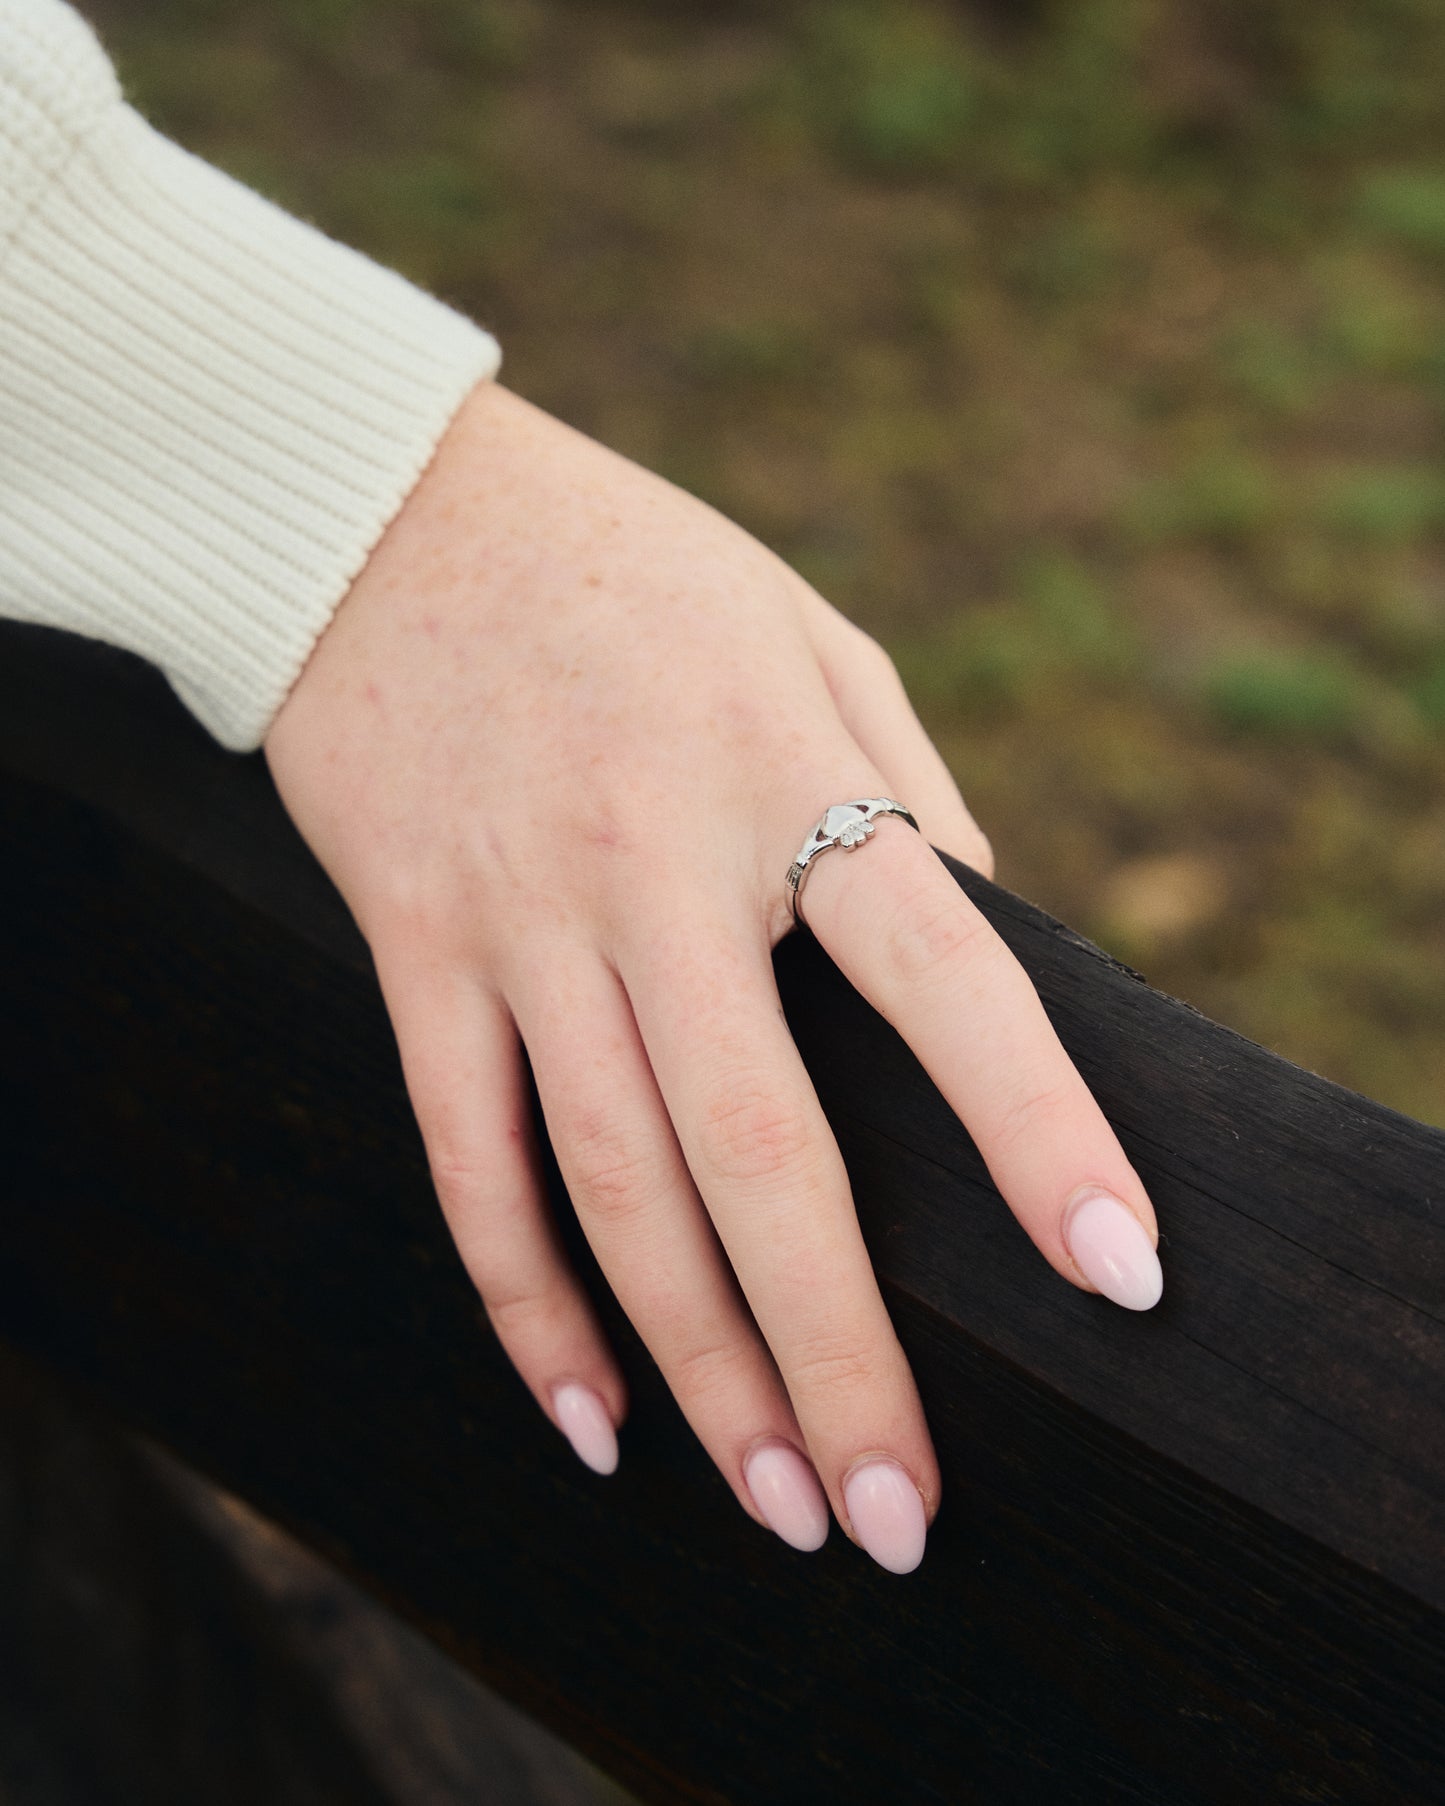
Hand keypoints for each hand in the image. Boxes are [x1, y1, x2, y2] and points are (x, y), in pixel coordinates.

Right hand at [264, 381, 1161, 1573]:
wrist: (374, 512)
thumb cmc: (627, 571)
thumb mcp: (804, 632)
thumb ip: (903, 787)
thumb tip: (997, 943)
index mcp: (781, 769)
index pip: (948, 974)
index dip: (1038, 1127)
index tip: (1117, 1273)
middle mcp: (652, 862)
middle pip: (762, 1147)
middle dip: (840, 1350)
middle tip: (896, 1515)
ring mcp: (519, 914)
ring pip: (612, 1187)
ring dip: (697, 1365)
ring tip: (777, 1499)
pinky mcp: (412, 945)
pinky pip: (468, 1155)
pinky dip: (524, 1300)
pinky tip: (584, 1411)